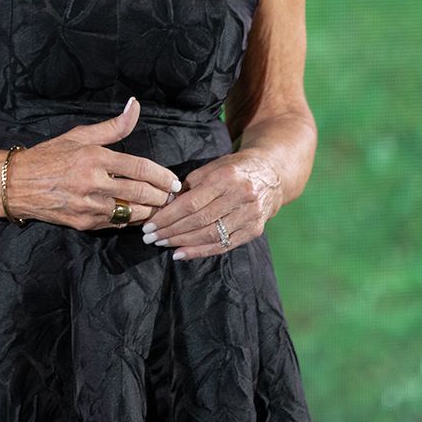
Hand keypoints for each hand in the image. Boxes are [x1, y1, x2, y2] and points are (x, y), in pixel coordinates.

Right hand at [7, 97, 181, 230]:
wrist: (17, 184)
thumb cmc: (50, 156)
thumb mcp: (80, 135)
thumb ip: (113, 126)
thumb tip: (135, 106)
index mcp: (95, 157)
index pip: (139, 168)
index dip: (162, 176)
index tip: (175, 182)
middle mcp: (93, 182)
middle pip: (140, 193)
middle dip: (162, 197)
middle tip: (173, 197)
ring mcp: (88, 205)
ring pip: (131, 213)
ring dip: (149, 211)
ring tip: (159, 207)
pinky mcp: (83, 223)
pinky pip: (115, 224)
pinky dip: (129, 220)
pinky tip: (136, 215)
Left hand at [141, 150, 282, 259]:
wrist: (271, 173)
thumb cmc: (233, 169)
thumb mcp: (212, 168)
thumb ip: (190, 186)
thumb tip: (165, 206)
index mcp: (226, 177)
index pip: (191, 203)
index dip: (168, 216)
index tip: (150, 225)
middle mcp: (241, 197)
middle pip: (200, 221)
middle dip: (172, 231)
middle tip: (151, 237)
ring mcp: (250, 215)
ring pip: (211, 235)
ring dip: (183, 243)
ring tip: (163, 244)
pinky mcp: (255, 230)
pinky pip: (224, 245)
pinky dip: (201, 251)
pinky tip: (182, 253)